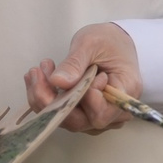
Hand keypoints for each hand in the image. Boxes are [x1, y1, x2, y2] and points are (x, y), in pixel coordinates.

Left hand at [26, 22, 140, 133]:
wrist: (113, 44)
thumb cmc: (108, 41)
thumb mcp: (91, 43)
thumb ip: (75, 63)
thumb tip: (58, 81)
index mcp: (126, 91)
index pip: (102, 112)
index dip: (82, 101)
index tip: (73, 77)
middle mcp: (114, 112)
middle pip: (80, 121)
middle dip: (53, 100)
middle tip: (38, 72)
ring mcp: (98, 117)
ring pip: (67, 120)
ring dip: (45, 98)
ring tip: (37, 71)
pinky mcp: (84, 116)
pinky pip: (63, 115)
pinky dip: (47, 98)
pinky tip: (38, 79)